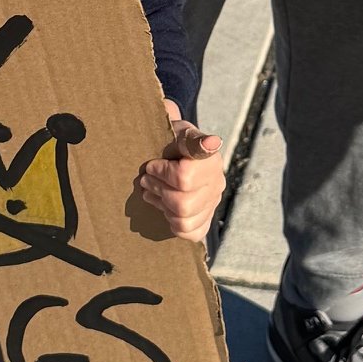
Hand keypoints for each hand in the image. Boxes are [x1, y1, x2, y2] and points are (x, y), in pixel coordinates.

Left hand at [135, 109, 223, 242]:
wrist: (173, 151)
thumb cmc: (171, 139)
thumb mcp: (175, 129)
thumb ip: (186, 132)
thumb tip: (211, 142)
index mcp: (210, 158)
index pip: (186, 176)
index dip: (163, 173)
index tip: (152, 164)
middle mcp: (217, 181)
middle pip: (183, 202)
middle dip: (158, 190)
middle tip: (145, 179)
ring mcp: (213, 201)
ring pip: (184, 219)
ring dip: (162, 205)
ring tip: (151, 192)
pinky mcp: (206, 218)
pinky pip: (191, 232)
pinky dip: (173, 223)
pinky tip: (165, 208)